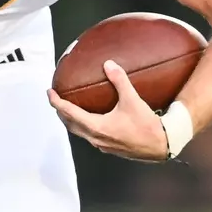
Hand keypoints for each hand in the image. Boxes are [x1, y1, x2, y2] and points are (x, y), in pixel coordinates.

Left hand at [47, 59, 169, 161]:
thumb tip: (109, 64)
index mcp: (96, 127)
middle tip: (56, 99)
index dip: (57, 102)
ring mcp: (101, 144)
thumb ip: (120, 80)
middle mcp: (95, 138)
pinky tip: (90, 119)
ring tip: (69, 108)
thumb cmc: (146, 126)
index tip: (50, 93)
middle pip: (70, 124)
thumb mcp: (132, 100)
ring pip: (79, 132)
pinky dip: (83, 126)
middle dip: (61, 111)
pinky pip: (90, 135)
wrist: (161, 145)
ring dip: (71, 120)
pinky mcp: (109, 147)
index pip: (69, 113)